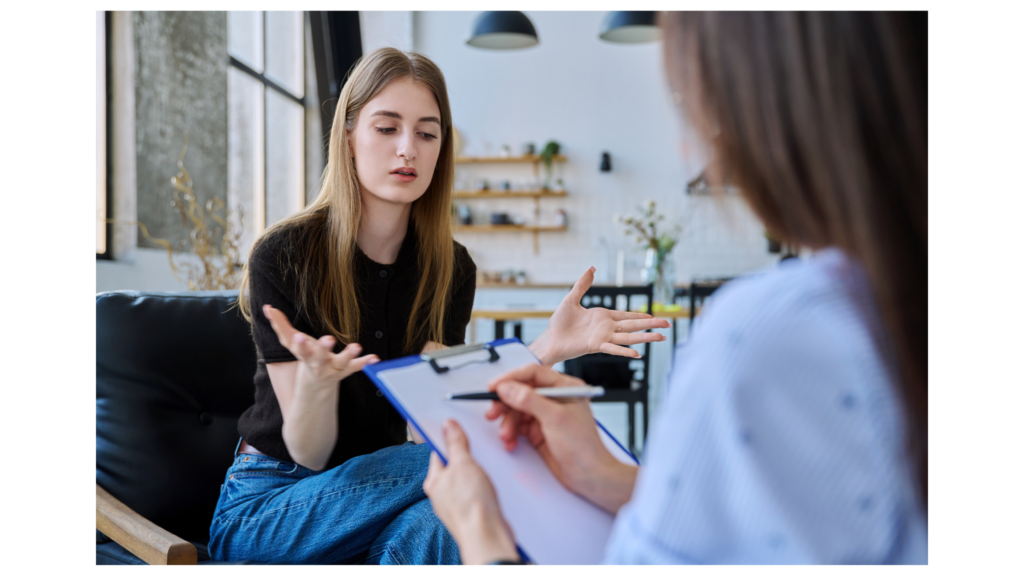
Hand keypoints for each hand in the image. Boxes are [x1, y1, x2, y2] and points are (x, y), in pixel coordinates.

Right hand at [263, 305, 378, 387]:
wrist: (315, 385)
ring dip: (348, 355)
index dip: (300, 343)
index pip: (300, 349)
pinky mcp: (346, 370)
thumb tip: (267, 307)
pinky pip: (356, 366)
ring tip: (356, 346)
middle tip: (328, 339)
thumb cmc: (304, 356)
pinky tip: (375, 358)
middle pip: (319, 357)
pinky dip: (365, 362)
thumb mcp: (291, 342)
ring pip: (341, 362)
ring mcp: (333, 368)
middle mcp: (318, 363)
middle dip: (322, 348)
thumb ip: (280, 325)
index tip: (298, 337)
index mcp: (304, 355)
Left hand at [423, 420, 518, 564]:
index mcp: (434, 481)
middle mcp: (443, 494)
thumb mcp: (463, 464)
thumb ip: (455, 443)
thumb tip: (447, 425)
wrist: (487, 536)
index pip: (439, 452)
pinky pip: (478, 493)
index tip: (461, 430)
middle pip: (455, 465)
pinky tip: (494, 486)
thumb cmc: (470, 505)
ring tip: (489, 470)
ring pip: (468, 479)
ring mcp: (457, 504)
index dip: (450, 439)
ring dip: (480, 473)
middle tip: (480, 451)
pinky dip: (486, 487)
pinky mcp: (473, 512)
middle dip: (469, 457)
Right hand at [484, 364, 637, 513]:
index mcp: (564, 388)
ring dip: (508, 423)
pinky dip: (511, 434)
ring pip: (517, 411)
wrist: (589, 476)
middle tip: (492, 413)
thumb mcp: (555, 418)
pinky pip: (518, 427)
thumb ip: (529, 400)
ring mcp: (546, 416)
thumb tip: (507, 387)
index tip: (493, 387)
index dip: (511, 378)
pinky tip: (510, 443)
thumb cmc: (584, 447)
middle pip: (521, 393)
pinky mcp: (539, 432)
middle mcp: (554, 399)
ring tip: (505, 436)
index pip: (533, 374)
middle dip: (505, 404)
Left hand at [529, 267, 670, 365]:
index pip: (626, 317)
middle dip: (651, 325)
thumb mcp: (571, 299)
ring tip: (661, 338)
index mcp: (602, 317)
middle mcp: (606, 328)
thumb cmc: (559, 323)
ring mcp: (602, 338)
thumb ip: (583, 284)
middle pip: (633, 326)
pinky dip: (625, 351)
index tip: (653, 317)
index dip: (640, 317)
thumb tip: (591, 268)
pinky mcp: (595, 346)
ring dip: (645, 338)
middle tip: (667, 325)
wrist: (550, 339)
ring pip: (628, 338)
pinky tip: (638, 353)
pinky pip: (613, 349)